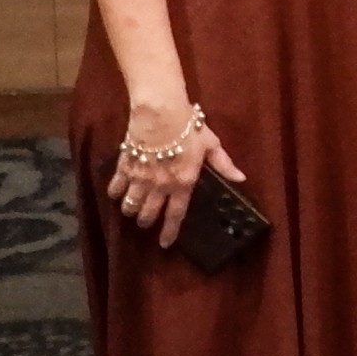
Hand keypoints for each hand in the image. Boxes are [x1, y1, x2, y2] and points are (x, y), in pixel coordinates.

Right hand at [109, 99, 243, 248]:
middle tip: (146, 221)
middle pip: (148, 213)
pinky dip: (115, 193)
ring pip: (130, 205)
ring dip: (131, 210)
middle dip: (146, 221)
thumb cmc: (189, 127)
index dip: (169, 232)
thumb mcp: (212, 145)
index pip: (175, 215)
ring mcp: (139, 177)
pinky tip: (117, 193)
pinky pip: (116, 186)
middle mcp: (160, 186)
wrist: (160, 111)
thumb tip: (241, 179)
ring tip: (132, 210)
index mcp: (183, 183)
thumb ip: (224, 164)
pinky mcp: (124, 166)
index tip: (164, 244)